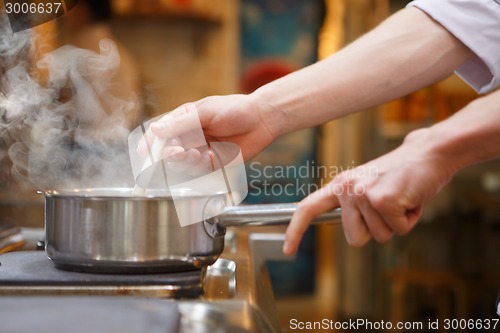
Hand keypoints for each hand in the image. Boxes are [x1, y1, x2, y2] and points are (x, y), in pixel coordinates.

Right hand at [137, 94, 279, 172]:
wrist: (261, 119)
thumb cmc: (235, 109)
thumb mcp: (205, 112)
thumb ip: (181, 123)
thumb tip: (156, 130)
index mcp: (184, 120)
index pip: (160, 132)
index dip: (149, 143)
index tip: (143, 153)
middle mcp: (190, 137)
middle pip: (168, 151)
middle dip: (169, 154)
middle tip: (178, 152)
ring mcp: (200, 150)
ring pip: (181, 164)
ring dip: (184, 161)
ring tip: (195, 153)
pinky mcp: (212, 163)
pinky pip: (197, 171)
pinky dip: (198, 167)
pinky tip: (208, 157)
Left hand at [283, 129, 455, 254]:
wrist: (430, 153)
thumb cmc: (402, 174)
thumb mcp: (370, 188)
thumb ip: (355, 207)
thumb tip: (354, 234)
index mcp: (341, 185)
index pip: (308, 208)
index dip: (296, 230)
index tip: (288, 250)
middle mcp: (347, 188)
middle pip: (355, 239)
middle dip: (377, 230)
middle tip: (390, 204)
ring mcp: (363, 194)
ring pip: (379, 237)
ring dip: (396, 223)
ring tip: (401, 197)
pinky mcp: (382, 200)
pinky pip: (398, 231)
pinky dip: (410, 220)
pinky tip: (411, 199)